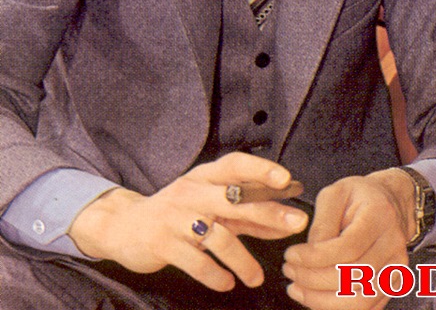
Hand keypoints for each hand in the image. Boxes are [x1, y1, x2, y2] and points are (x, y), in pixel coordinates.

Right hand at [68, 152, 308, 291]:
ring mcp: (176, 217)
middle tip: (297, 223)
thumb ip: (247, 214)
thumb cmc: (180, 213)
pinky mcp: (163, 244)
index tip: (286, 179)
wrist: (126, 226)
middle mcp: (191, 191)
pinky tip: (227, 283)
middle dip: (268, 212)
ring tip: (256, 278)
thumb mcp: (212, 205)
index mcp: (204, 176)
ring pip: (218, 237)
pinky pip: (196, 262)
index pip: (235, 164)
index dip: (261, 169)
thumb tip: (287, 221)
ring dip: (243, 260)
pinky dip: (215, 275)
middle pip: (234, 199)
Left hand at [282, 168, 415, 309]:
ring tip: (297, 289)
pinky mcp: (393, 284)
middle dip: (313, 279)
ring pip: (360, 300)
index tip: (291, 255)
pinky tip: (315, 298)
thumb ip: (322, 222)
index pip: (347, 247)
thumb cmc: (358, 195)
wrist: (389, 201)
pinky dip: (337, 308)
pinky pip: (367, 307)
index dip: (315, 257)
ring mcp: (397, 267)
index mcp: (379, 215)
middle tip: (289, 270)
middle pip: (353, 277)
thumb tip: (309, 254)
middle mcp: (393, 244)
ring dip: (322, 301)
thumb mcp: (335, 193)